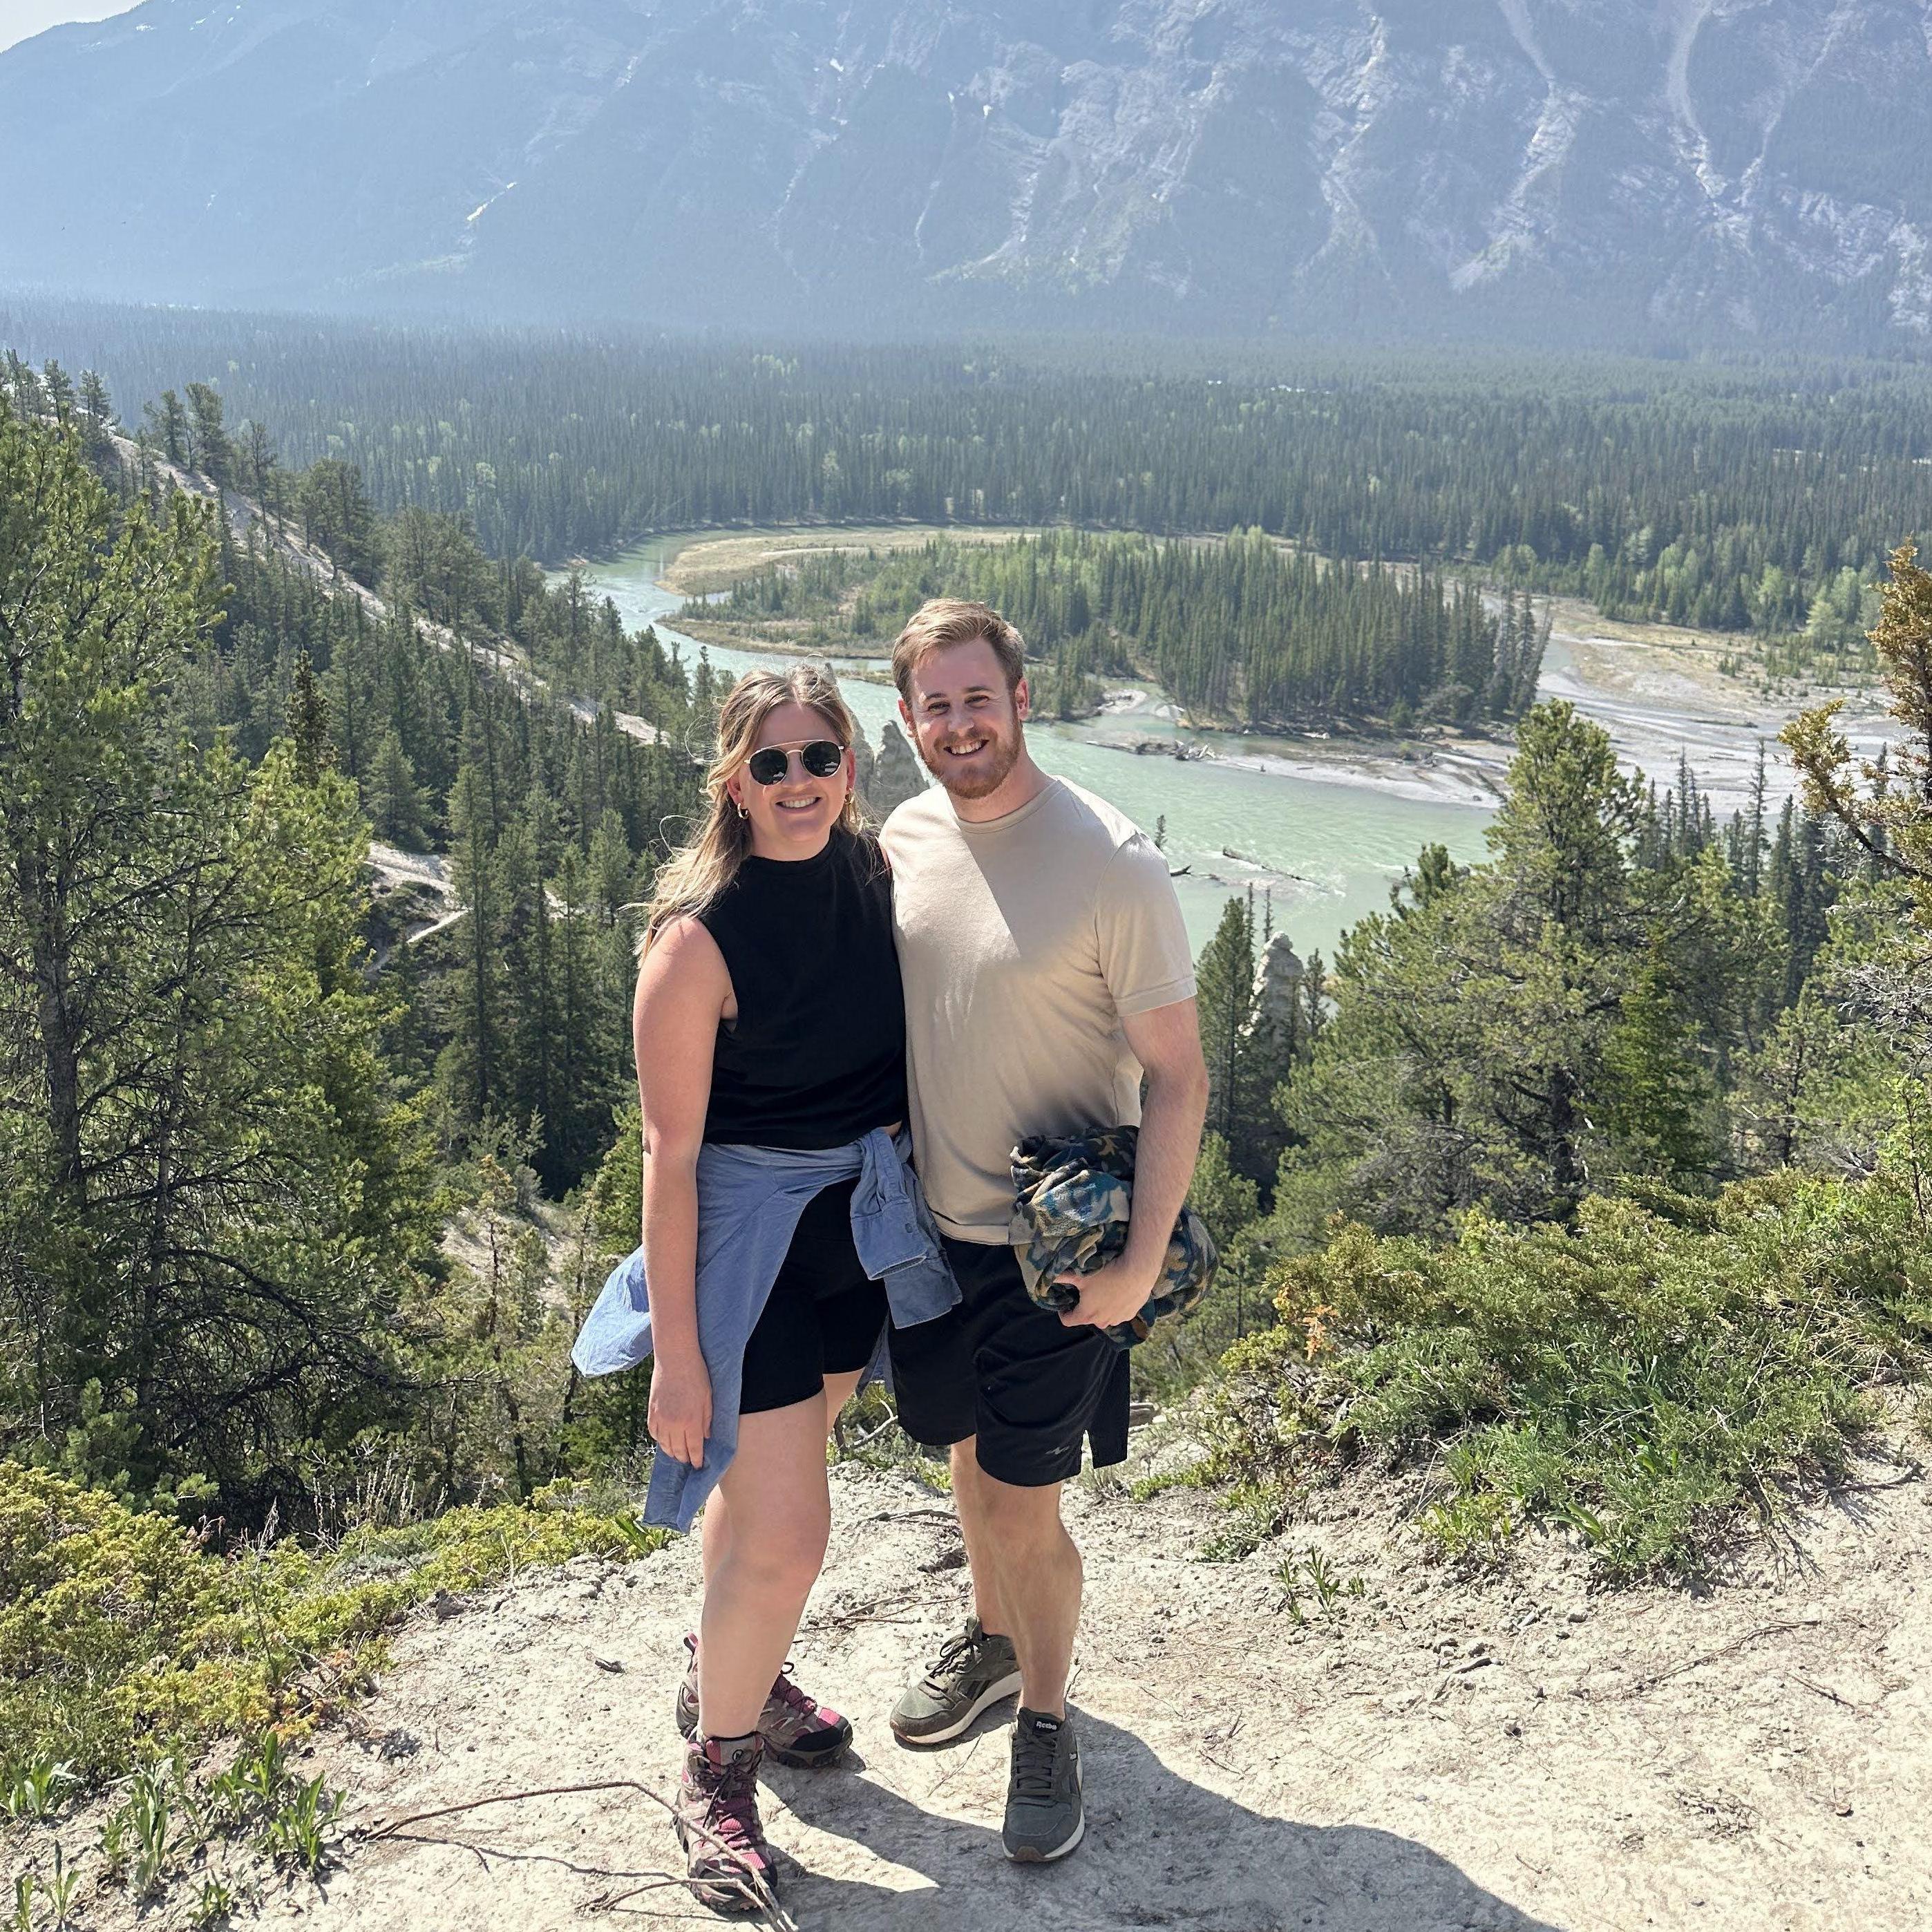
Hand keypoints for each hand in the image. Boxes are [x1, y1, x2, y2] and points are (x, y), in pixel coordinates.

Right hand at [648, 1351, 711, 1467]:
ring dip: (672, 1452)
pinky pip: (654, 1433)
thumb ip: (707, 1420)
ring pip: (664, 1445)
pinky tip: (665, 1440)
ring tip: (678, 1453)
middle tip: (689, 1460)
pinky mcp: (651, 1412)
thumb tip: (706, 1438)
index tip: (698, 1465)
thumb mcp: (708, 1398)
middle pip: (678, 1450)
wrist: (675, 1358)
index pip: (694, 1449)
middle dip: (684, 1458)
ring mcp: (661, 1418)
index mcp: (692, 1421)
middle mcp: (674, 1424)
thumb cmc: (697, 1375)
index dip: (696, 1459)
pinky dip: (660, 1440)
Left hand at [1056, 1256, 1158, 1330]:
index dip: (1063, 1312)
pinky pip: (1118, 1313)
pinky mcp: (1130, 1315)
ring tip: (1103, 1290)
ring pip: (1104, 1316)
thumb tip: (1048, 1276)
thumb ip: (1063, 1277)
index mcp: (1086, 1315)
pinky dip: (1115, 1305)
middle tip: (1086, 1292)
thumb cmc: (1106, 1274)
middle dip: (1084, 1307)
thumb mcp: (1081, 1275)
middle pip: (1087, 1318)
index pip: (1068, 1321)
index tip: (1065, 1304)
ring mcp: (1117, 1320)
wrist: (1137, 1272)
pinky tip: (1117, 1291)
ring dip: (1101, 1307)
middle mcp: (1101, 1322)